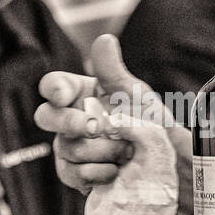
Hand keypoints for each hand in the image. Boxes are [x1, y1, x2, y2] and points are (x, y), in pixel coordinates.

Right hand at [35, 34, 185, 192]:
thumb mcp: (135, 95)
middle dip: (71, 122)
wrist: (167, 164)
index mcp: (80, 95)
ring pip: (67, 148)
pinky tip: (116, 170)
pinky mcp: (75, 175)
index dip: (53, 88)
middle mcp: (70, 120)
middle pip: (46, 117)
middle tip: (96, 127)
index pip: (53, 85)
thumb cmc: (150, 126)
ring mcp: (70, 149)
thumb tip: (104, 39)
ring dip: (101, 151)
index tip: (64, 95)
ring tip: (127, 151)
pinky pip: (72, 173)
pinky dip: (98, 172)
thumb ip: (114, 71)